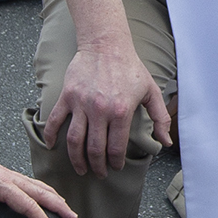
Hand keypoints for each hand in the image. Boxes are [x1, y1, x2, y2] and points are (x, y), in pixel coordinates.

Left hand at [0, 141, 69, 217]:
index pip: (26, 204)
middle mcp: (4, 176)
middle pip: (38, 190)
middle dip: (57, 204)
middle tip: (73, 217)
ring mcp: (1, 172)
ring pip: (33, 183)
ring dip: (51, 195)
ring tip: (64, 205)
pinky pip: (24, 180)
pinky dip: (38, 188)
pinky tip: (38, 193)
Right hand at [43, 37, 171, 179]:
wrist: (106, 44)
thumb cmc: (130, 67)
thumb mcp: (150, 91)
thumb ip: (160, 118)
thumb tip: (166, 142)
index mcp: (121, 112)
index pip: (116, 148)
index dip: (115, 163)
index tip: (115, 167)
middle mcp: (100, 111)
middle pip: (94, 149)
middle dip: (97, 166)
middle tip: (98, 173)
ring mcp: (81, 104)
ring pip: (74, 141)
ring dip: (76, 159)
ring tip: (80, 169)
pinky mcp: (67, 96)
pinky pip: (55, 120)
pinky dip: (51, 135)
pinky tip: (51, 146)